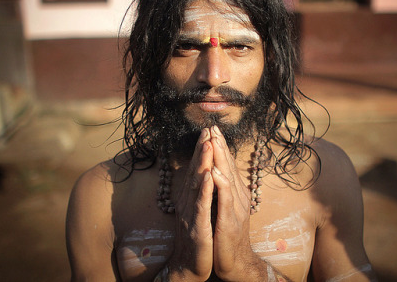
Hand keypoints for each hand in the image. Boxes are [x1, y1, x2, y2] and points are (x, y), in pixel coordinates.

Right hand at [167, 129, 214, 280]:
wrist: (190, 267)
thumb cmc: (197, 239)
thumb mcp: (198, 213)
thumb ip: (198, 194)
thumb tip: (202, 175)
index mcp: (190, 198)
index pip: (196, 170)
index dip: (201, 151)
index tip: (208, 132)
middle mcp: (188, 202)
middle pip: (195, 172)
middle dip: (202, 150)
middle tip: (207, 129)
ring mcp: (191, 214)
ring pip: (196, 184)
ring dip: (202, 163)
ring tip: (208, 144)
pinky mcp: (197, 228)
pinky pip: (201, 206)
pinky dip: (204, 190)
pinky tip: (208, 176)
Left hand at [209, 125, 256, 279]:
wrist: (234, 262)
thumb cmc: (226, 235)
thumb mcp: (224, 208)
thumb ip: (221, 191)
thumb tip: (216, 171)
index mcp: (234, 192)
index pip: (226, 164)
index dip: (219, 146)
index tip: (211, 128)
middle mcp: (237, 196)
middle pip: (228, 166)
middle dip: (219, 145)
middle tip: (212, 126)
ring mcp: (236, 208)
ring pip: (228, 177)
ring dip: (220, 158)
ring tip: (214, 140)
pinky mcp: (231, 221)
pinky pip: (225, 199)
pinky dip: (221, 184)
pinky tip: (215, 172)